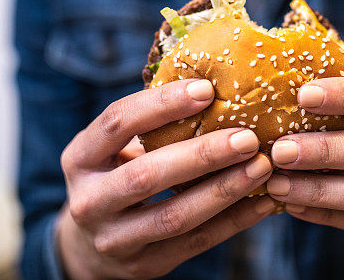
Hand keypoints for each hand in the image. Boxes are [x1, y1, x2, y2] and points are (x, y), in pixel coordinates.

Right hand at [57, 79, 273, 279]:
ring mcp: (115, 239)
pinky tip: (264, 200)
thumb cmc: (116, 173)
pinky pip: (196, 242)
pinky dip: (235, 221)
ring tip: (262, 167)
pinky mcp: (145, 265)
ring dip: (224, 190)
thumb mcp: (114, 147)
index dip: (161, 105)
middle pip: (146, 176)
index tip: (207, 89)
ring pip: (174, 216)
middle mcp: (89, 201)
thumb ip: (149, 121)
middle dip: (201, 154)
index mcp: (79, 158)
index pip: (116, 123)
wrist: (91, 244)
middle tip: (247, 137)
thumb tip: (213, 81)